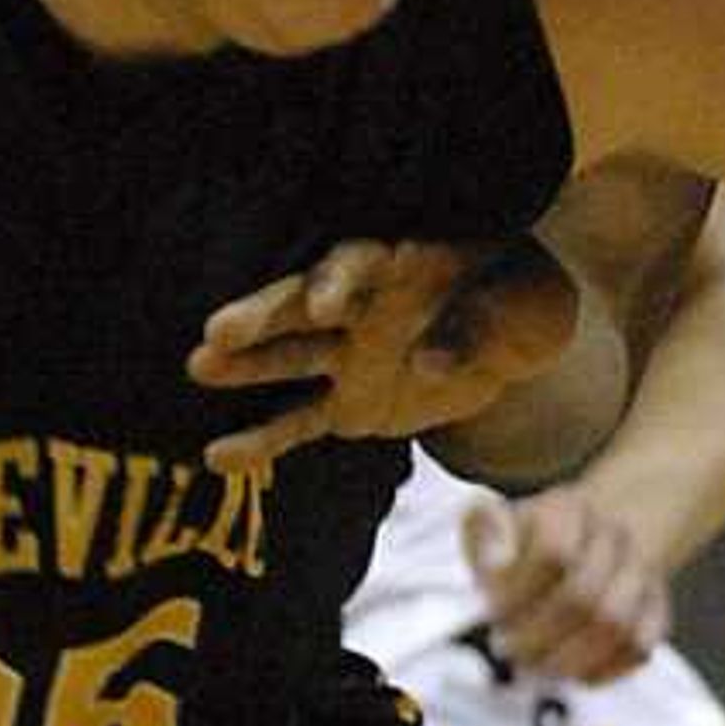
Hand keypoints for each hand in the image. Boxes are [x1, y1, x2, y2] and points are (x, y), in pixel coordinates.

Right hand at [186, 238, 581, 475]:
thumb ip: (481, 330)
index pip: (363, 266)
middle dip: (265, 317)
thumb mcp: (526, 310)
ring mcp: (347, 357)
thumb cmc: (523, 303)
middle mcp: (362, 308)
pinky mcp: (347, 406)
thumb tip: (430, 364)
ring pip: (291, 359)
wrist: (517, 337)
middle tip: (219, 330)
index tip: (325, 303)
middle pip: (304, 307)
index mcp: (404, 266)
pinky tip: (218, 459)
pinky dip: (263, 441)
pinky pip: (302, 422)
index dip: (343, 281)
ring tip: (198, 368)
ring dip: (248, 366)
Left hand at [462, 483, 669, 684]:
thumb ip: (483, 532)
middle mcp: (614, 535)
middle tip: (510, 649)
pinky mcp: (656, 610)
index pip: (553, 552)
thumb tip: (493, 564)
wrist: (595, 531)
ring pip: (616, 626)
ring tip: (538, 664)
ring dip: (568, 657)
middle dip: (537, 635)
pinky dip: (602, 669)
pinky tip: (572, 670)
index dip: (519, 592)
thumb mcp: (497, 521)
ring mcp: (641, 572)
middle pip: (584, 596)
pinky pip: (638, 649)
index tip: (493, 612)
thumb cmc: (534, 539)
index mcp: (569, 508)